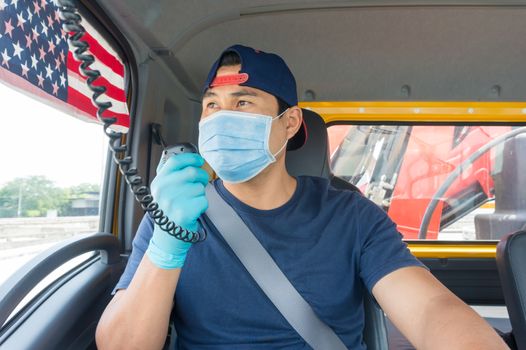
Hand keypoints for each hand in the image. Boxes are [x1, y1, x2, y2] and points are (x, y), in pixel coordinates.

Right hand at [146, 153, 208, 268]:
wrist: (168, 237)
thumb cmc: (169, 212)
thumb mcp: (163, 191)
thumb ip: (172, 175)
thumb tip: (190, 159)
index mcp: (158, 182)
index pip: (175, 161)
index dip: (191, 158)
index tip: (199, 160)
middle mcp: (163, 191)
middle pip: (192, 172)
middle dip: (201, 177)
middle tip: (201, 183)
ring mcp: (173, 202)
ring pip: (199, 187)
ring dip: (201, 193)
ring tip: (192, 201)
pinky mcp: (184, 213)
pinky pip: (203, 200)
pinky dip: (203, 205)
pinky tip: (194, 211)